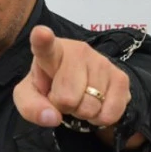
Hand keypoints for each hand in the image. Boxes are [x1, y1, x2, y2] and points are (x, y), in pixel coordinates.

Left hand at [13, 25, 130, 127]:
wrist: (77, 85)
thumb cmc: (49, 86)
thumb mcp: (29, 97)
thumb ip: (31, 107)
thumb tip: (53, 117)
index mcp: (51, 51)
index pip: (45, 46)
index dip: (43, 40)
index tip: (41, 33)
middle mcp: (79, 51)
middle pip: (67, 98)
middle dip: (64, 107)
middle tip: (63, 97)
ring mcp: (102, 62)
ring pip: (90, 107)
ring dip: (82, 112)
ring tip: (80, 97)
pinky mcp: (121, 78)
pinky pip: (109, 114)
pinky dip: (100, 118)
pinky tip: (96, 104)